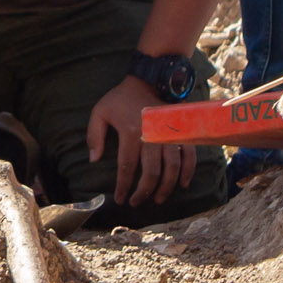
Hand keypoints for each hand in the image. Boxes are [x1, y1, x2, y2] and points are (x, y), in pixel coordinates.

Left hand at [87, 73, 198, 205]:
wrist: (148, 80)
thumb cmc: (121, 98)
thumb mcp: (100, 111)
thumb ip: (94, 135)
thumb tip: (94, 160)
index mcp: (131, 132)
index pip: (127, 167)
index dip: (123, 187)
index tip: (120, 199)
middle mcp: (152, 135)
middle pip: (151, 173)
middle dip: (144, 192)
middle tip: (137, 202)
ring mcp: (169, 134)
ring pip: (172, 168)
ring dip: (166, 187)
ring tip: (158, 199)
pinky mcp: (181, 132)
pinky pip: (189, 155)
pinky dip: (188, 171)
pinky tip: (182, 184)